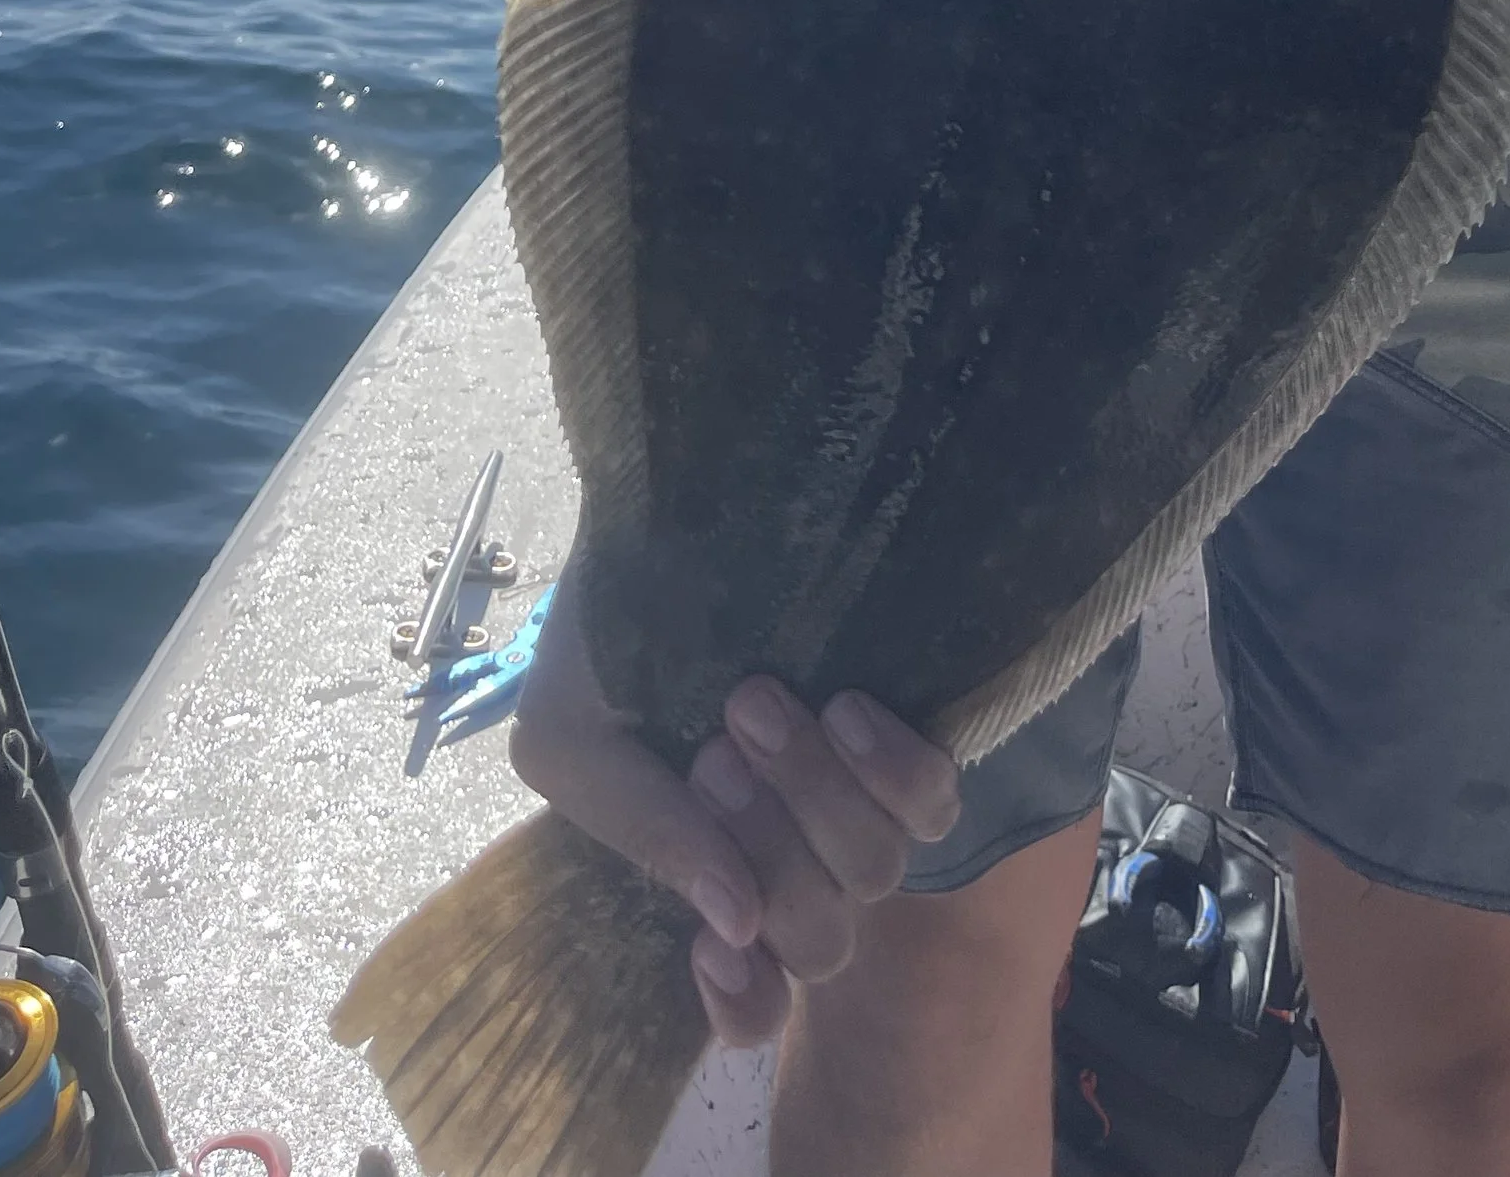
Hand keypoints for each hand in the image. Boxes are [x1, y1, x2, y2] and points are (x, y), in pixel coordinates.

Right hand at [508, 582, 963, 1046]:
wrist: (675, 509)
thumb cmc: (612, 631)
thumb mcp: (572, 732)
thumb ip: (635, 827)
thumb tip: (733, 920)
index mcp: (715, 873)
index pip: (758, 1000)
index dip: (747, 999)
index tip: (715, 941)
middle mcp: (796, 854)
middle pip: (819, 933)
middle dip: (763, 847)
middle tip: (713, 752)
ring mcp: (859, 800)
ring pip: (874, 869)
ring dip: (811, 793)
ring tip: (757, 704)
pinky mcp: (912, 738)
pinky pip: (936, 802)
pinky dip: (892, 771)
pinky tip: (846, 711)